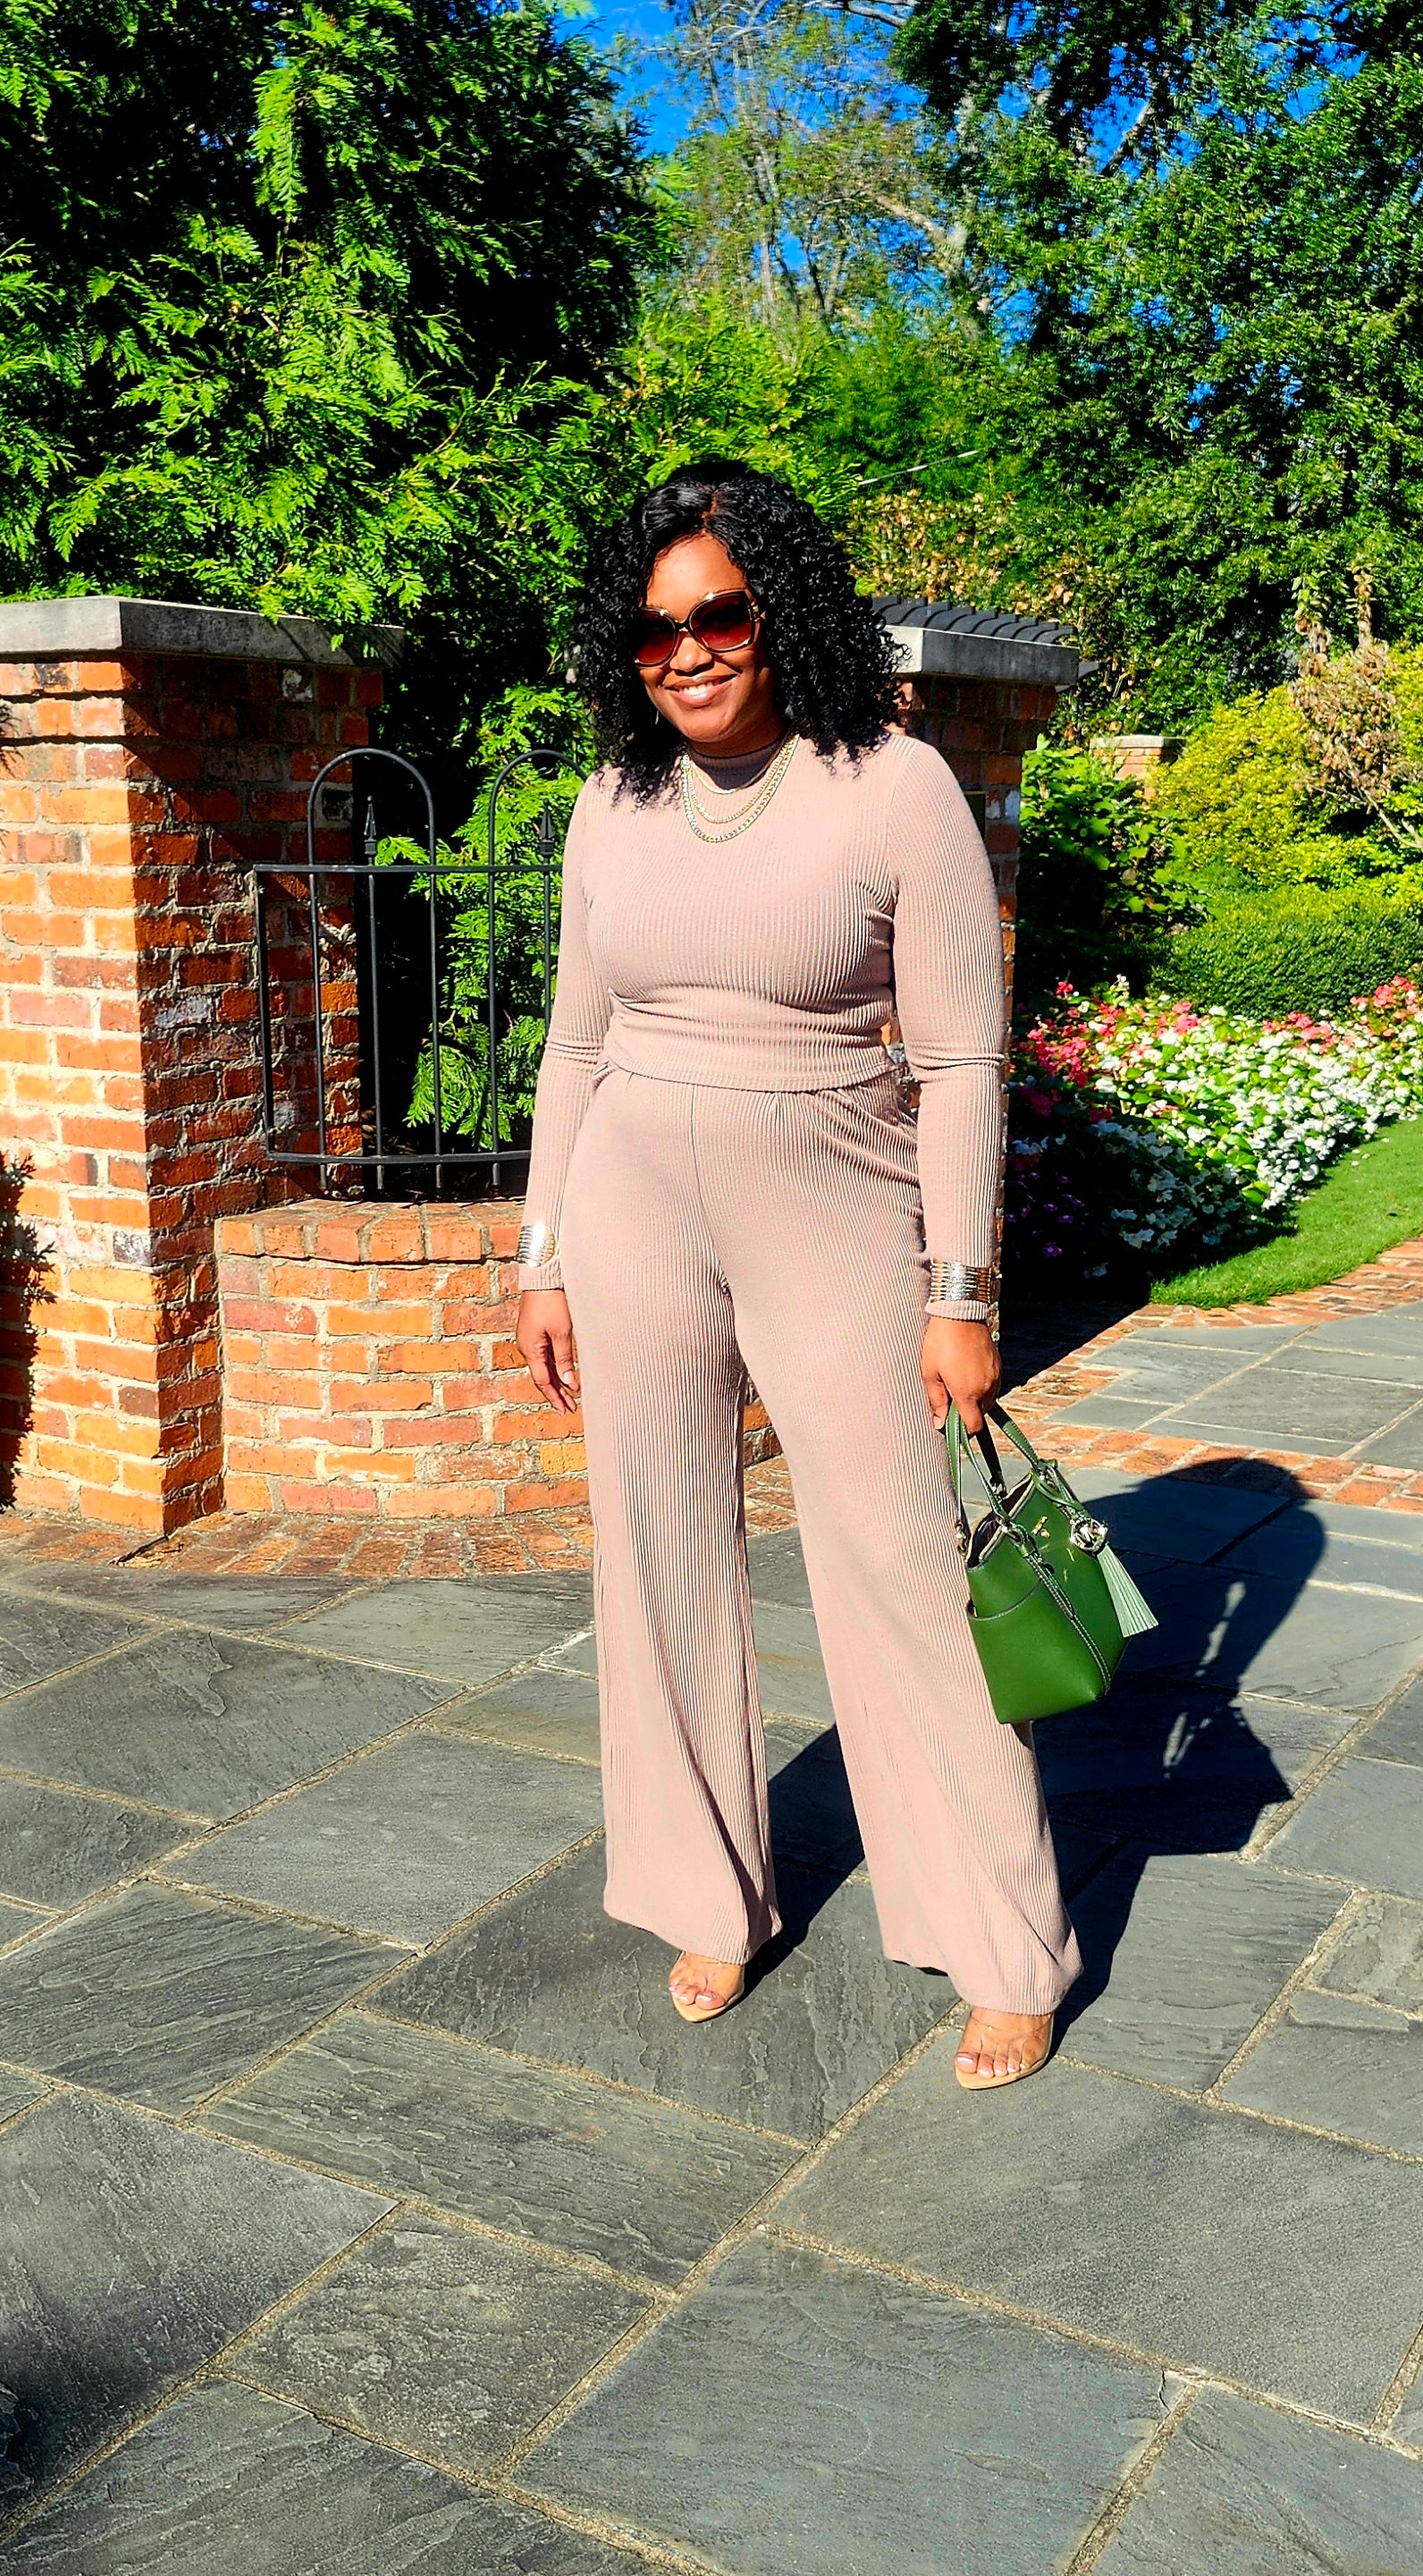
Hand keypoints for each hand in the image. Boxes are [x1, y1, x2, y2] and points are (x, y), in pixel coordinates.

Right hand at [517, 1289, 579, 1413]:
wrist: (541, 1278)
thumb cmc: (551, 1302)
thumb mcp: (562, 1332)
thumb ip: (565, 1359)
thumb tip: (570, 1383)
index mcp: (530, 1349)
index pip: (543, 1381)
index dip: (555, 1396)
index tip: (565, 1409)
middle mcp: (527, 1347)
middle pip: (542, 1376)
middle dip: (556, 1393)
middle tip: (569, 1408)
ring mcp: (529, 1340)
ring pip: (544, 1367)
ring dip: (557, 1381)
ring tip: (569, 1395)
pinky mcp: (534, 1332)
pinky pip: (544, 1355)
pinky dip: (555, 1367)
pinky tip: (563, 1374)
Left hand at [920, 1317, 999, 1434]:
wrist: (960, 1313)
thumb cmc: (940, 1342)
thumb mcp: (930, 1373)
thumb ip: (936, 1401)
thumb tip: (939, 1424)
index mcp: (967, 1392)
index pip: (973, 1426)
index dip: (963, 1432)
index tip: (952, 1426)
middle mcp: (986, 1387)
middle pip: (980, 1414)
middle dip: (966, 1413)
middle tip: (950, 1399)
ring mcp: (995, 1376)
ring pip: (988, 1401)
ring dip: (975, 1400)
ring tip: (958, 1383)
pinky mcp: (998, 1366)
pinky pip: (992, 1386)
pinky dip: (982, 1388)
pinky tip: (968, 1374)